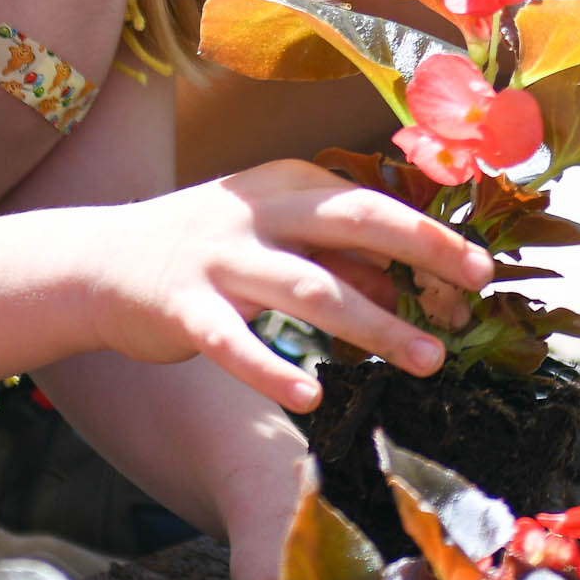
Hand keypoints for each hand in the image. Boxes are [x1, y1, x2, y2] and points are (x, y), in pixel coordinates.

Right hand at [66, 162, 492, 413]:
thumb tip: (406, 280)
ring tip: (427, 361)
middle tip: (475, 284)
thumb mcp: (274, 233)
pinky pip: (235, 343)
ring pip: (309, 289)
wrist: (99, 262)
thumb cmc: (206, 249)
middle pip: (353, 222)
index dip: (430, 237)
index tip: (480, 269)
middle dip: (421, 249)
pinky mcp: (185, 308)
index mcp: (287, 183)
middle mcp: (258, 213)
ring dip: (375, 325)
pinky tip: (312, 396)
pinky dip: (274, 369)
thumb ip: (337, 253)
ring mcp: (220, 259)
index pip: (372, 204)